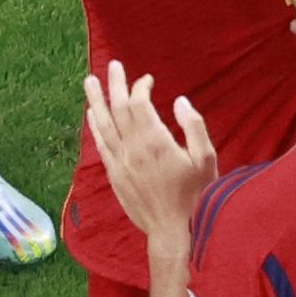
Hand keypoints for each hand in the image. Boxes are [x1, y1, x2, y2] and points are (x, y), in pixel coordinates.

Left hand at [82, 60, 216, 256]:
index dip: (140, 87)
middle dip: (115, 84)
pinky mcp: (115, 176)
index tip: (147, 79)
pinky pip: (101, 145)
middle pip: (118, 108)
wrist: (174, 231)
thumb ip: (194, 127)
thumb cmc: (196, 196)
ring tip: (89, 81)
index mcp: (156, 141)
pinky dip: (95, 127)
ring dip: (97, 100)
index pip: (139, 104)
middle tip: (112, 65)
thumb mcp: (206, 160)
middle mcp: (133, 149)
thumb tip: (179, 101)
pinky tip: (92, 115)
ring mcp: (121, 163)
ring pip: (104, 124)